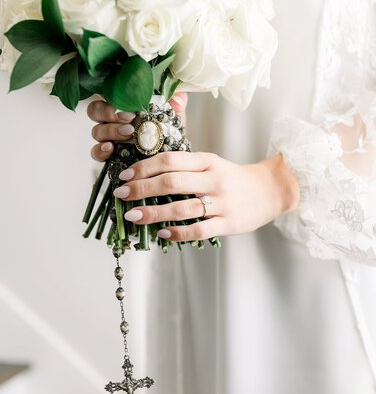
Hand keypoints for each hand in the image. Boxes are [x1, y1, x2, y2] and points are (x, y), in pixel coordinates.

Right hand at [87, 94, 187, 160]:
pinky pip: (96, 152)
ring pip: (96, 131)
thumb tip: (176, 101)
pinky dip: (100, 150)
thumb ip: (177, 99)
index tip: (128, 105)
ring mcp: (108, 137)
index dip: (111, 96)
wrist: (172, 153)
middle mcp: (112, 119)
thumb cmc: (168, 128)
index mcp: (123, 103)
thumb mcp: (174, 111)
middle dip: (108, 113)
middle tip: (128, 118)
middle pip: (95, 110)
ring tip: (128, 133)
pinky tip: (110, 149)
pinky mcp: (108, 155)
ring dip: (110, 131)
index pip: (106, 93)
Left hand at [113, 151, 299, 241]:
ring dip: (153, 213)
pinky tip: (162, 233)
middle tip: (122, 195)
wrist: (270, 190)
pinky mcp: (228, 224)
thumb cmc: (233, 178)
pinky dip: (178, 233)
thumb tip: (146, 175)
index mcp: (207, 161)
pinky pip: (199, 230)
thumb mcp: (211, 163)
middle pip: (172, 182)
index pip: (170, 160)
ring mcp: (222, 203)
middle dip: (142, 189)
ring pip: (182, 208)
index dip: (144, 168)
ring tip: (133, 216)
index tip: (125, 176)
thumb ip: (184, 166)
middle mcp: (213, 180)